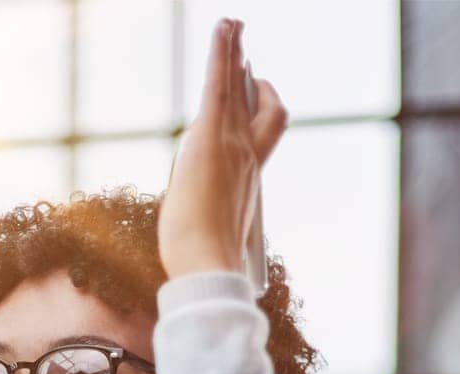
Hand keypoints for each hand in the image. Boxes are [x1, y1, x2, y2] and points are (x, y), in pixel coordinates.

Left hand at [158, 18, 286, 279]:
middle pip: (256, 103)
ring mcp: (232, 144)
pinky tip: (225, 28)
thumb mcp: (211, 231)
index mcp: (250, 177)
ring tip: (231, 24)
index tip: (254, 98)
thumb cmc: (205, 260)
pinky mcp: (210, 136)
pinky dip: (222, 53)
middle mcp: (248, 155)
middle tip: (242, 47)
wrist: (208, 263)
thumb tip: (198, 222)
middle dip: (249, 74)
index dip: (259, 113)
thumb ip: (211, 213)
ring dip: (233, 53)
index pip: (260, 134)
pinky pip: (219, 85)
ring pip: (237, 87)